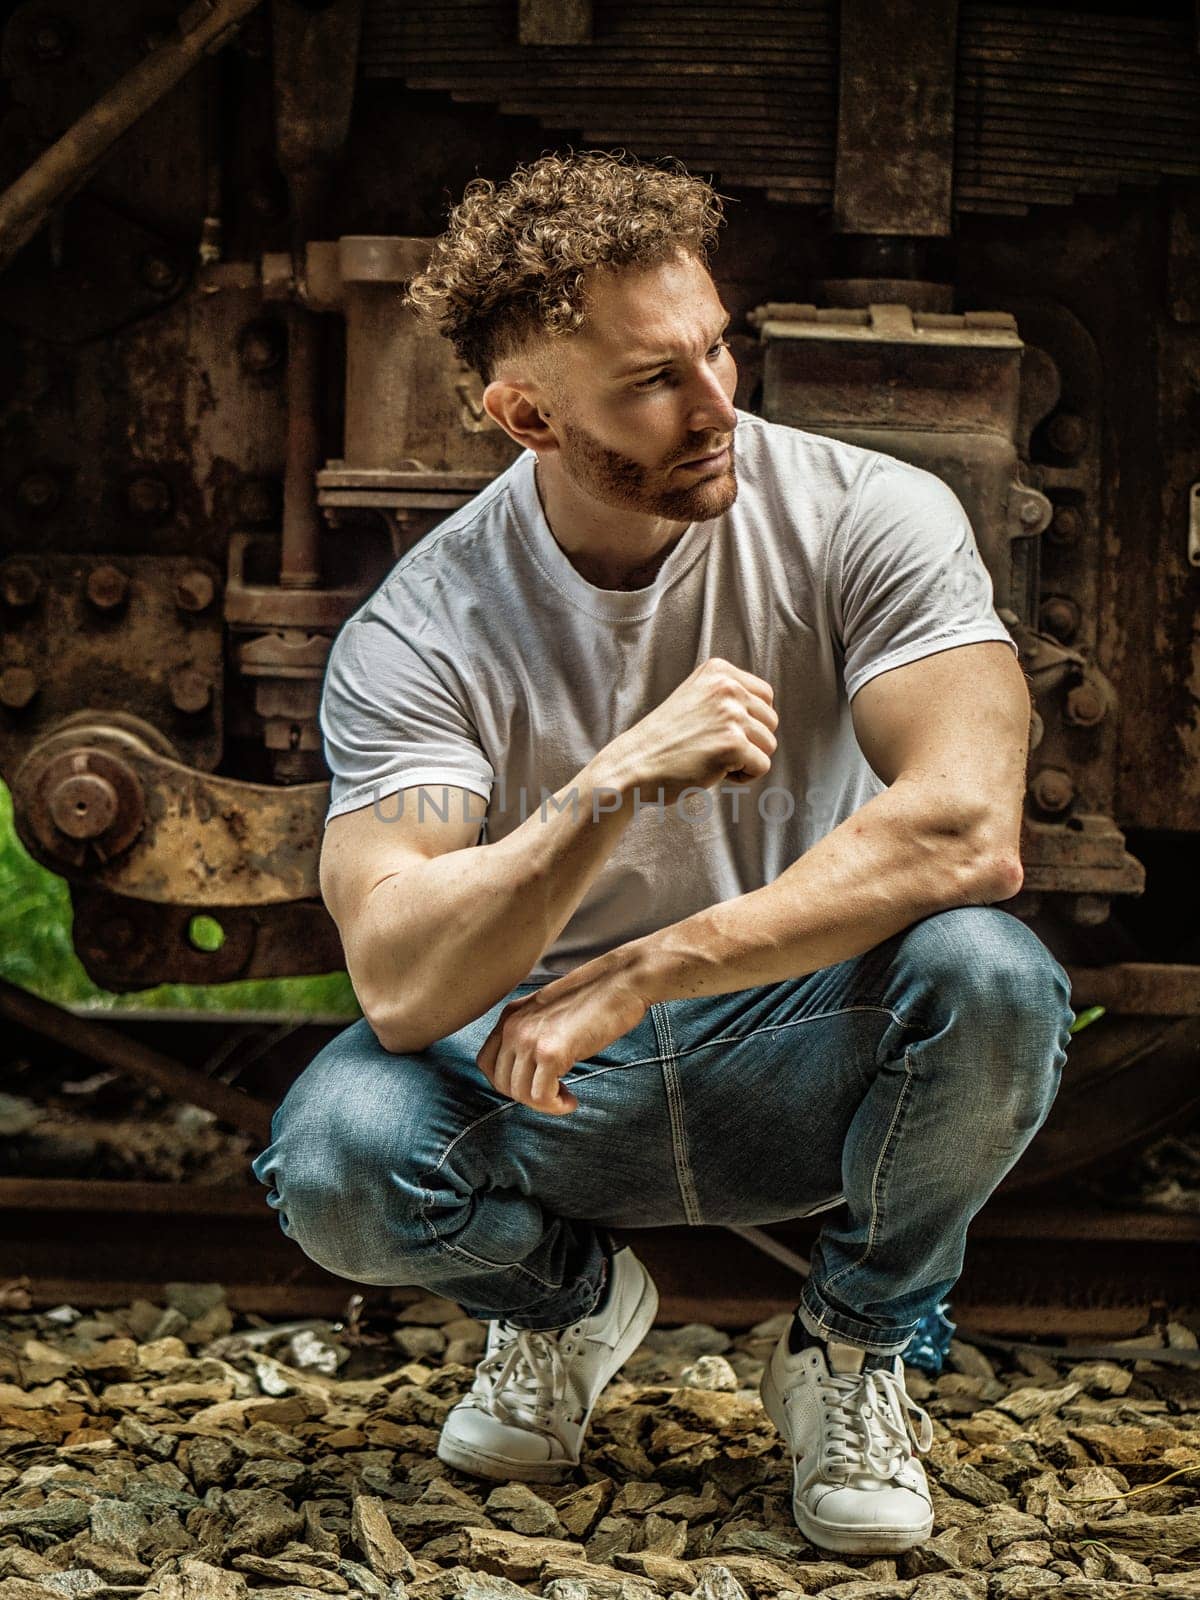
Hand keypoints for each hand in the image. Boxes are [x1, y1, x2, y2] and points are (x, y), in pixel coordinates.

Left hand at [476, 955, 650, 1114]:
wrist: (622, 981)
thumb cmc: (595, 999)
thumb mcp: (549, 1014)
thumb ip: (530, 1034)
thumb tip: (527, 1072)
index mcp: (510, 1016)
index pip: (486, 1063)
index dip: (508, 1083)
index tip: (532, 1085)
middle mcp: (513, 1026)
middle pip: (502, 1083)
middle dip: (528, 1097)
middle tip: (554, 1094)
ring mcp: (530, 1039)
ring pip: (520, 1094)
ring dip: (544, 1104)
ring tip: (565, 1098)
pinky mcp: (552, 1051)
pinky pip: (541, 1096)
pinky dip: (555, 1105)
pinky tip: (571, 1100)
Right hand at [604, 656, 776, 803]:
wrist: (634, 764)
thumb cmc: (665, 740)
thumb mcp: (696, 698)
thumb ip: (727, 696)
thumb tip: (768, 710)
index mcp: (719, 670)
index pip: (765, 696)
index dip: (749, 721)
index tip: (718, 730)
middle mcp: (727, 687)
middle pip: (770, 721)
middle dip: (749, 741)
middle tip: (711, 747)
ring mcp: (730, 714)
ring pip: (769, 745)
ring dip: (745, 759)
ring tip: (711, 758)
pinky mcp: (732, 744)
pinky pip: (762, 766)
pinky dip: (742, 777)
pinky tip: (713, 770)